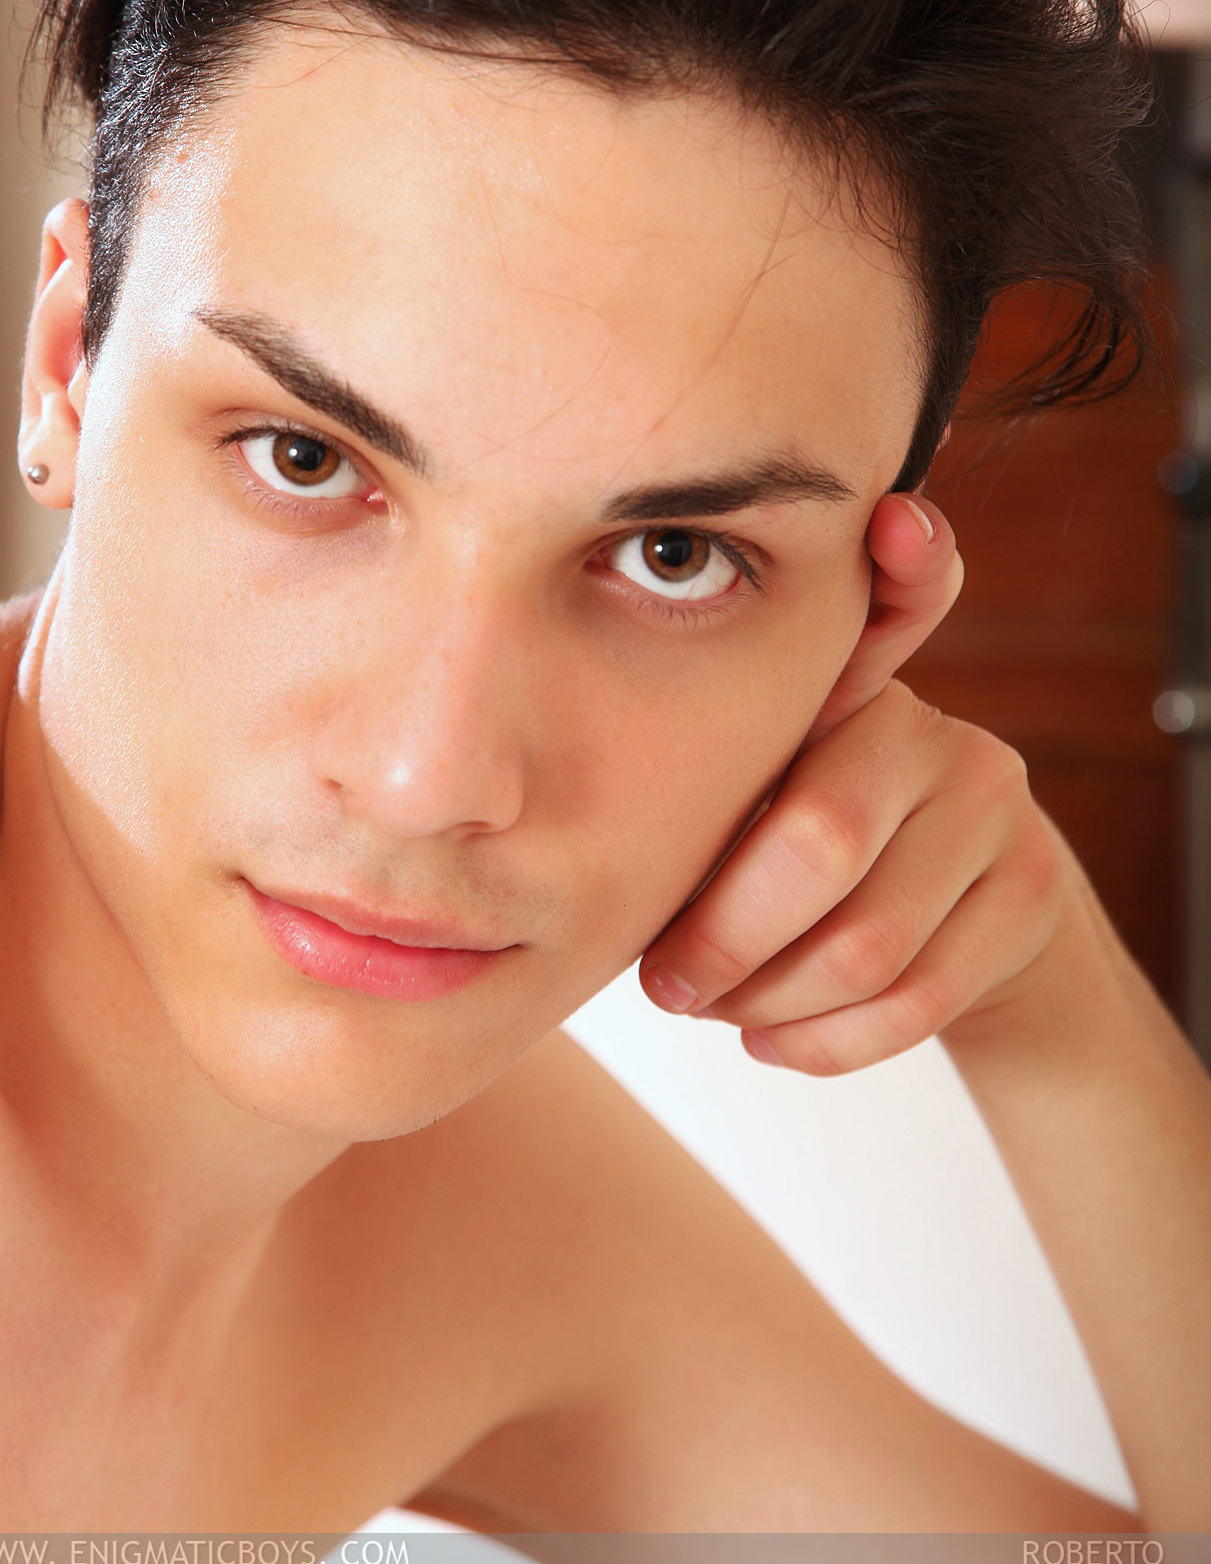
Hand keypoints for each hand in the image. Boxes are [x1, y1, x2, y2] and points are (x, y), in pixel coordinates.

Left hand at [638, 493, 1078, 1071]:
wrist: (961, 931)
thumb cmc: (806, 855)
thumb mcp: (753, 801)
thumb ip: (696, 769)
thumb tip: (533, 772)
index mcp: (858, 696)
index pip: (884, 625)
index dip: (912, 569)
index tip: (897, 521)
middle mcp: (942, 735)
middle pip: (822, 841)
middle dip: (722, 934)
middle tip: (664, 982)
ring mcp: (999, 815)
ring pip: (865, 945)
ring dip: (764, 1001)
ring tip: (714, 1008)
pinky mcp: (1029, 900)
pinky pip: (913, 1002)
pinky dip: (821, 1041)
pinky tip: (769, 1036)